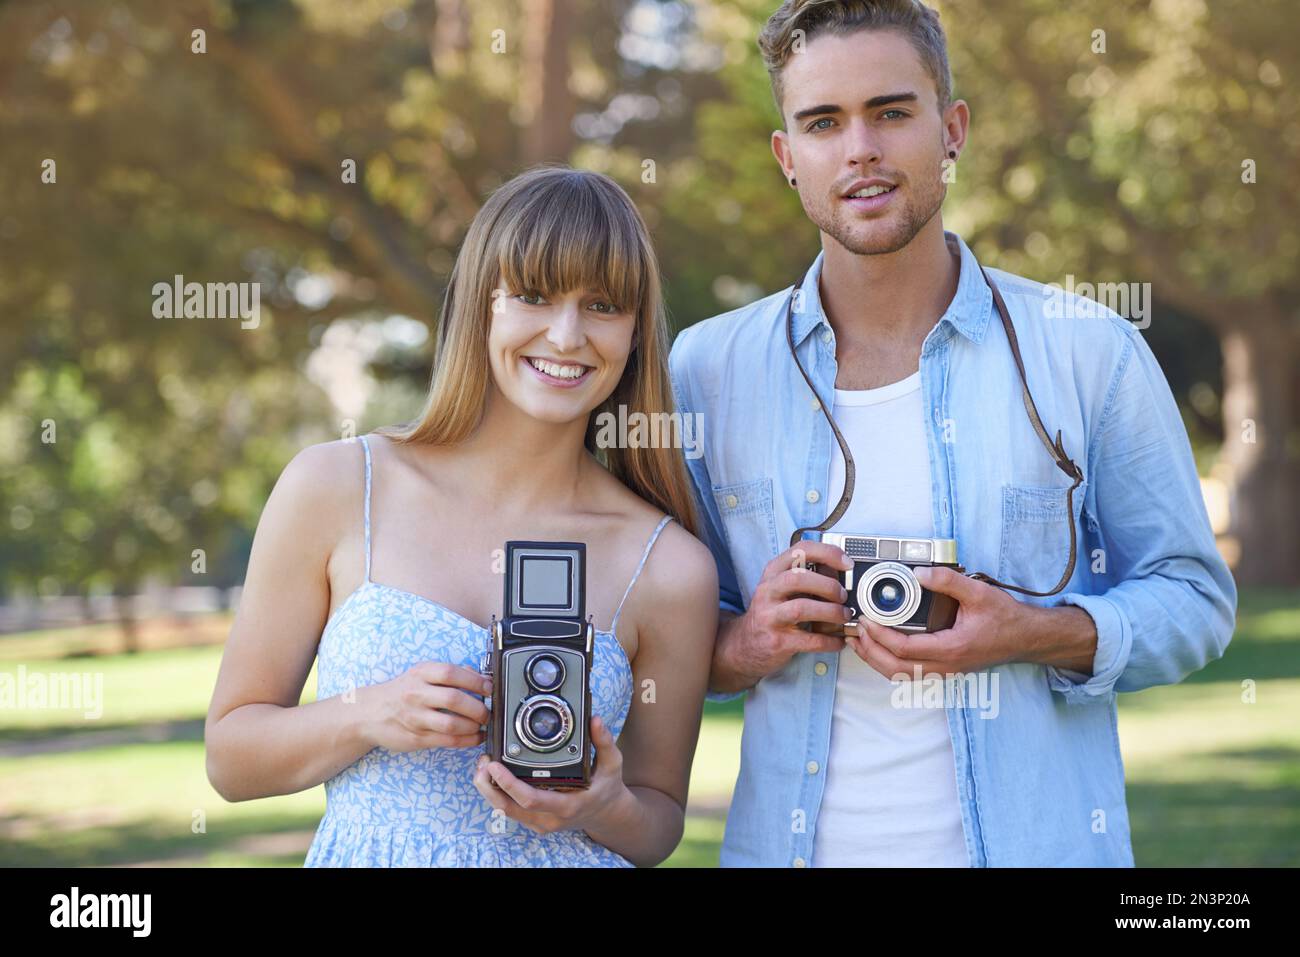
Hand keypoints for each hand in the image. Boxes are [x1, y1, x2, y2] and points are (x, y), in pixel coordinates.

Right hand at [361, 661, 490, 751]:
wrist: (369, 713)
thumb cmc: (401, 691)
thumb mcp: (421, 674)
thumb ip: (449, 674)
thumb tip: (479, 677)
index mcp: (421, 673)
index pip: (451, 673)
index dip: (475, 680)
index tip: (489, 687)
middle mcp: (417, 694)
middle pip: (453, 699)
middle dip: (477, 707)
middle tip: (488, 711)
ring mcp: (416, 718)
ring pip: (451, 724)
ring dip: (473, 726)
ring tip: (482, 725)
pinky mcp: (416, 738)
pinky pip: (447, 741)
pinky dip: (467, 740)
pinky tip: (475, 737)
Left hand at [472, 715, 630, 836]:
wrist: (607, 814)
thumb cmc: (607, 789)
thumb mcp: (613, 764)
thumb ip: (604, 742)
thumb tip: (595, 720)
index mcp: (568, 805)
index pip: (530, 800)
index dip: (508, 784)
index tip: (495, 764)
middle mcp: (550, 818)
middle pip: (508, 808)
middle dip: (489, 786)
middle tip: (483, 761)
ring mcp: (540, 822)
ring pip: (505, 811)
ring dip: (489, 790)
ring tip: (483, 765)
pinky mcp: (534, 821)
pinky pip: (510, 810)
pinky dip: (497, 793)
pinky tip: (492, 775)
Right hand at [723, 541, 856, 685]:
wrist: (745, 644)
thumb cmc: (771, 612)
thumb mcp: (782, 588)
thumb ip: (806, 577)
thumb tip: (841, 574)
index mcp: (773, 572)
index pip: (800, 551)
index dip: (827, 553)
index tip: (847, 563)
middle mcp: (768, 591)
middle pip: (797, 578)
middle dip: (827, 586)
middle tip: (843, 596)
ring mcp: (769, 617)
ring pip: (800, 608)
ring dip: (830, 612)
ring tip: (843, 616)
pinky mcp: (776, 641)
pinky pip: (808, 640)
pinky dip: (828, 640)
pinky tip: (838, 640)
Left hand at [846, 565, 1032, 679]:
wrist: (1027, 638)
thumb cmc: (1006, 618)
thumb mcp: (978, 592)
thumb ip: (948, 580)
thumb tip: (919, 572)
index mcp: (951, 649)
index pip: (903, 648)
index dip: (879, 635)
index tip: (865, 618)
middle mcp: (945, 666)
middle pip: (895, 669)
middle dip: (869, 652)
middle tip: (854, 631)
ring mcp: (945, 671)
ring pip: (900, 676)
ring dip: (876, 661)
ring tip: (859, 642)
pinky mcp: (945, 669)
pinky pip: (910, 673)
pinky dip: (889, 664)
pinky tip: (880, 649)